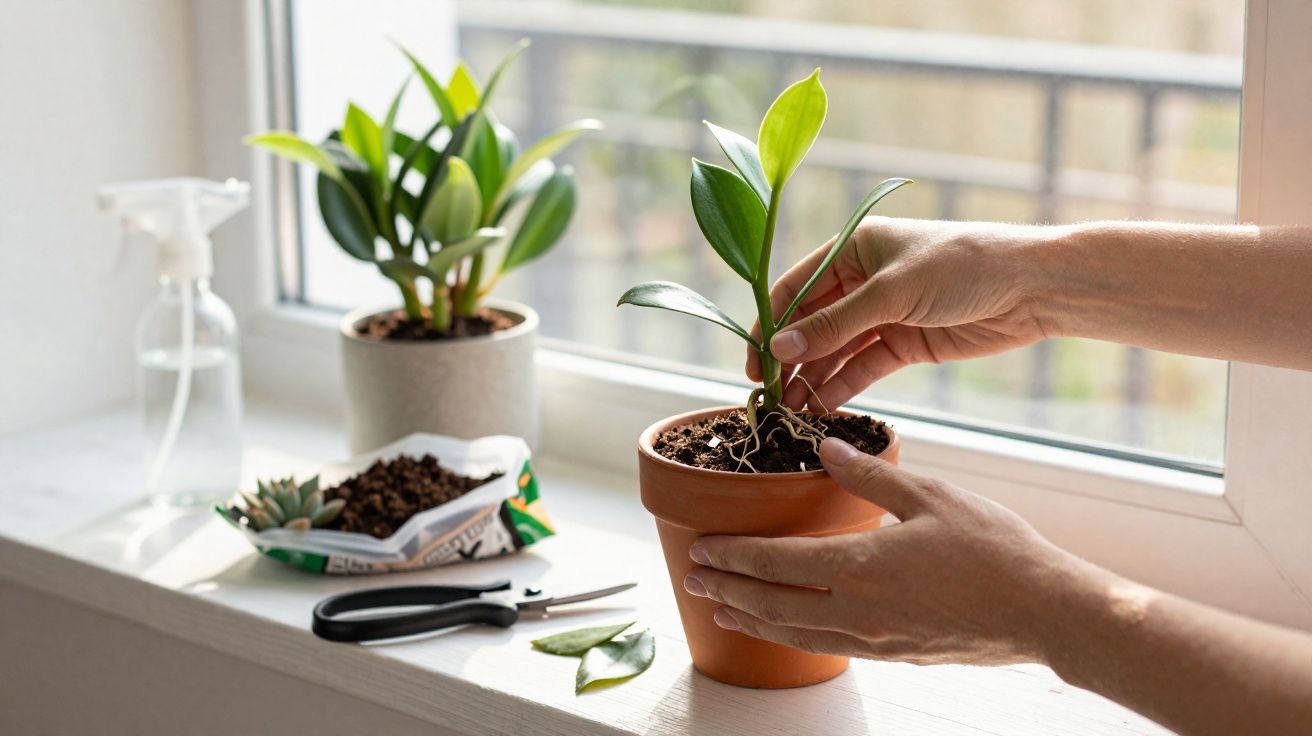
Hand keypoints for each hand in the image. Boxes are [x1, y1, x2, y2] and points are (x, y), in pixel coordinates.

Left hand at [682, 437, 1095, 665]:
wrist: (1045, 612)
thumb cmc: (994, 550)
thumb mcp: (932, 496)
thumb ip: (872, 476)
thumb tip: (827, 449)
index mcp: (860, 567)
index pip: (775, 563)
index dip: (732, 557)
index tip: (702, 550)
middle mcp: (857, 611)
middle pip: (772, 605)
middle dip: (727, 591)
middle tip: (693, 580)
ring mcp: (875, 639)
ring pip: (795, 634)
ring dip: (751, 621)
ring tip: (722, 611)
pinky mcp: (895, 654)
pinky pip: (826, 645)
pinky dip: (792, 637)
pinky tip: (787, 629)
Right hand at [747, 217, 1055, 410]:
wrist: (1032, 287)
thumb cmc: (963, 267)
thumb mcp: (893, 292)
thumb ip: (836, 323)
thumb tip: (781, 347)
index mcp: (853, 249)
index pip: (795, 287)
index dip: (771, 323)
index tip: (755, 359)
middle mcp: (862, 280)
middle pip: (812, 323)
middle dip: (789, 358)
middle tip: (768, 394)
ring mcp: (884, 314)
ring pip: (835, 350)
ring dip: (812, 378)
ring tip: (790, 411)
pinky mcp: (905, 343)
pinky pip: (863, 367)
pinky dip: (842, 386)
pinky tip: (821, 407)